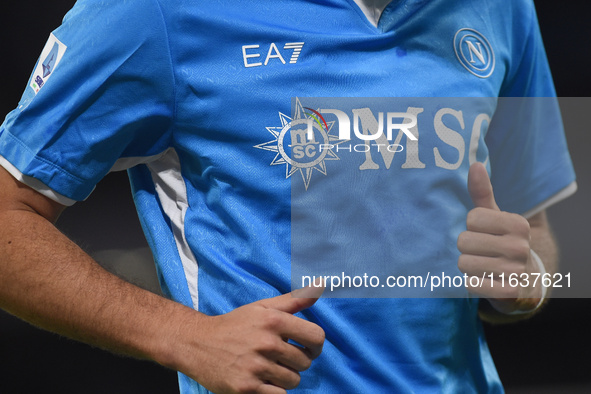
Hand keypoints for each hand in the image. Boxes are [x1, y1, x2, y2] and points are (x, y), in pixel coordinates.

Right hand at [176, 286, 324, 393]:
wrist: (197, 344)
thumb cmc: (235, 324)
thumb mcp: (262, 307)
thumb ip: (294, 299)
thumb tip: (320, 285)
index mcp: (273, 320)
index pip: (316, 337)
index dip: (315, 345)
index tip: (307, 348)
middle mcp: (267, 343)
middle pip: (305, 362)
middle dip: (296, 361)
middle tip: (278, 357)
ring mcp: (256, 367)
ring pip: (293, 380)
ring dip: (284, 377)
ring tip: (267, 367)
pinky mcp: (247, 388)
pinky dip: (274, 390)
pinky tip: (261, 380)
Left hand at [457, 162, 542, 313]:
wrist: (525, 280)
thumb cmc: (503, 242)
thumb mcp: (496, 217)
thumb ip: (483, 193)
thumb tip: (475, 165)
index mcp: (518, 223)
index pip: (472, 218)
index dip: (472, 226)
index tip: (485, 232)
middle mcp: (520, 246)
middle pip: (464, 241)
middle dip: (466, 247)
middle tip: (482, 251)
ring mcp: (514, 271)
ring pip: (463, 263)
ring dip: (467, 265)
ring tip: (483, 265)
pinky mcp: (506, 292)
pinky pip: (470, 284)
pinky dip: (473, 282)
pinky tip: (486, 280)